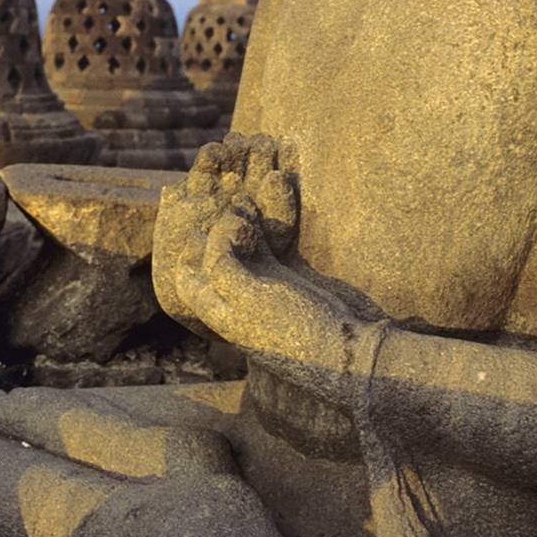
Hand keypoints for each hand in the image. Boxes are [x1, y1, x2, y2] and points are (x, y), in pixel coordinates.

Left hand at [153, 133, 370, 403]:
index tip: (194, 211)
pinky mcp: (288, 275)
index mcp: (218, 310)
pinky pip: (271, 240)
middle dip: (216, 221)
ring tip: (248, 188)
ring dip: (245, 214)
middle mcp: (235, 297)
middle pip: (214, 252)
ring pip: (244, 242)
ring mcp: (263, 284)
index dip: (188, 242)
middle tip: (222, 188)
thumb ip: (224, 263)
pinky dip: (270, 217)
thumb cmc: (295, 331)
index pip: (187, 272)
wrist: (348, 349)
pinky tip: (275, 192)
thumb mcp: (250, 298)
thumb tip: (219, 229)